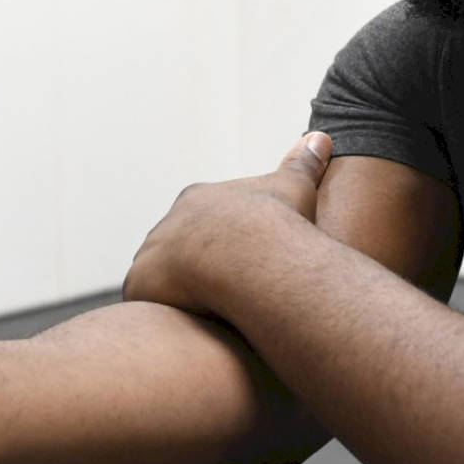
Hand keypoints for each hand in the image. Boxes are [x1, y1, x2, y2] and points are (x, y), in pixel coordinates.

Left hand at [122, 132, 332, 314]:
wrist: (253, 257)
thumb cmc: (278, 223)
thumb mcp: (295, 186)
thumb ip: (303, 163)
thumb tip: (321, 137)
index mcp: (198, 199)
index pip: (201, 221)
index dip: (220, 241)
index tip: (239, 259)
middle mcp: (167, 222)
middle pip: (175, 247)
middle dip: (193, 267)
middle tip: (220, 292)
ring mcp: (150, 253)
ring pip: (157, 275)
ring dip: (174, 291)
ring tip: (201, 313)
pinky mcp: (142, 284)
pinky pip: (146, 301)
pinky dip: (161, 311)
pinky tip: (182, 326)